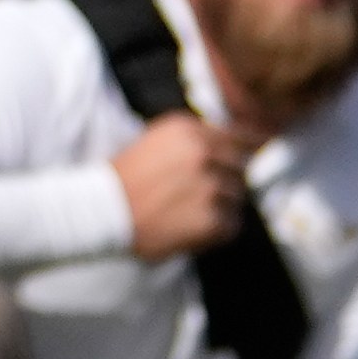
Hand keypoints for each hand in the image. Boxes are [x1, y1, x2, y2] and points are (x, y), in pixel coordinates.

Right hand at [114, 109, 255, 262]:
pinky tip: (186, 225)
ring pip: (237, 198)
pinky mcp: (213, 219)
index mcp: (187, 129)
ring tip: (185, 210)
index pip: (240, 136)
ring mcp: (210, 187)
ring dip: (219, 205)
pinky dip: (215, 229)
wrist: (100, 211)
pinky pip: (231, 224)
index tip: (256, 153)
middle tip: (196, 192)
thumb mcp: (156, 141)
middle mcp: (203, 153)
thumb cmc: (126, 178)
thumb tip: (241, 144)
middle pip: (241, 168)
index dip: (248, 148)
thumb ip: (195, 139)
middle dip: (226, 179)